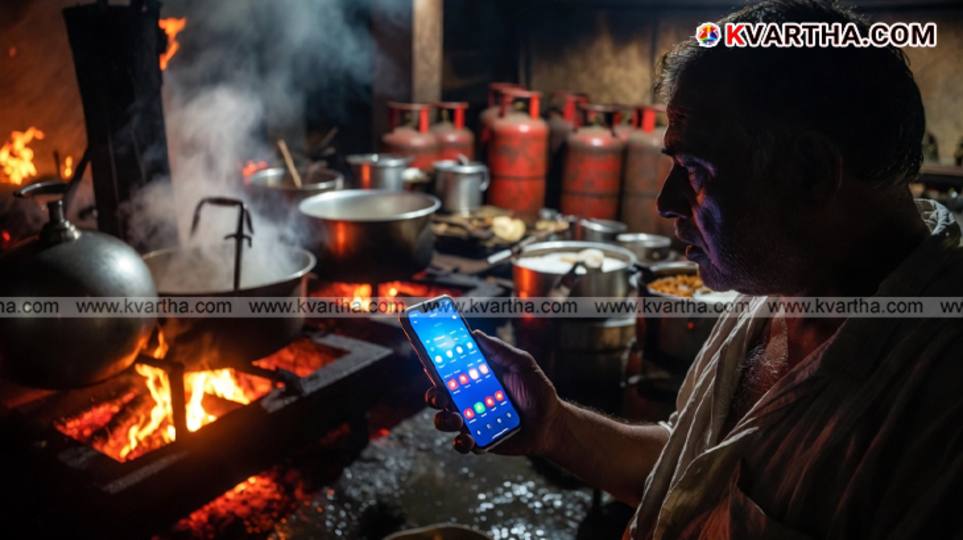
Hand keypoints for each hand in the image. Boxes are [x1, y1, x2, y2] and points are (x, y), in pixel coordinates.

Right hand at [425, 329, 562, 455]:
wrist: (552, 424)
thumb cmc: (538, 392)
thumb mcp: (523, 365)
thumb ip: (501, 351)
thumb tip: (476, 334)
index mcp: (475, 378)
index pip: (449, 371)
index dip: (435, 366)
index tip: (429, 362)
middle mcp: (469, 399)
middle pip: (439, 396)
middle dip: (434, 396)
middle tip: (441, 397)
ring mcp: (472, 420)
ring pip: (445, 420)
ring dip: (444, 420)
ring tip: (458, 419)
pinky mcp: (479, 440)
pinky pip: (461, 443)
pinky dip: (461, 442)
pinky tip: (469, 439)